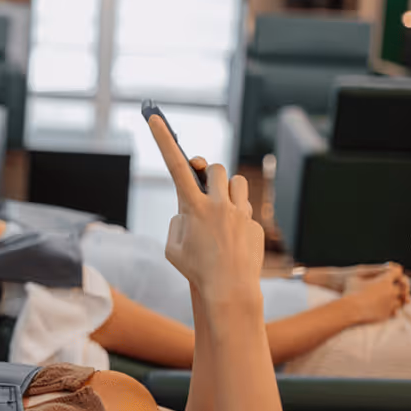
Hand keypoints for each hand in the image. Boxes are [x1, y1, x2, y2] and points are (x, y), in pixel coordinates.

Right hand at [149, 117, 263, 301]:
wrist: (230, 291)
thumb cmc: (195, 270)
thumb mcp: (172, 245)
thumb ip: (179, 218)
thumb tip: (192, 207)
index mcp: (193, 208)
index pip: (175, 166)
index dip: (164, 140)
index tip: (156, 119)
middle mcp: (219, 204)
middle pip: (214, 167)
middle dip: (205, 173)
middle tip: (201, 188)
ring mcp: (240, 213)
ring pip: (236, 182)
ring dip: (226, 190)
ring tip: (220, 211)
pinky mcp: (255, 224)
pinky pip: (245, 210)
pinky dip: (236, 218)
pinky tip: (232, 241)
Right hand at [342, 263, 409, 324]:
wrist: (349, 311)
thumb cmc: (350, 292)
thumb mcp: (354, 278)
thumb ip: (365, 274)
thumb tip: (369, 272)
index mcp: (384, 281)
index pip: (397, 272)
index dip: (395, 272)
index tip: (392, 272)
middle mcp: (391, 292)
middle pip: (403, 288)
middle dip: (400, 286)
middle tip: (396, 285)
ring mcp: (390, 305)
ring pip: (401, 301)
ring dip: (398, 299)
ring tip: (391, 298)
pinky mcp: (387, 315)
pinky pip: (395, 312)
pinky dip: (392, 309)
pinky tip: (386, 307)